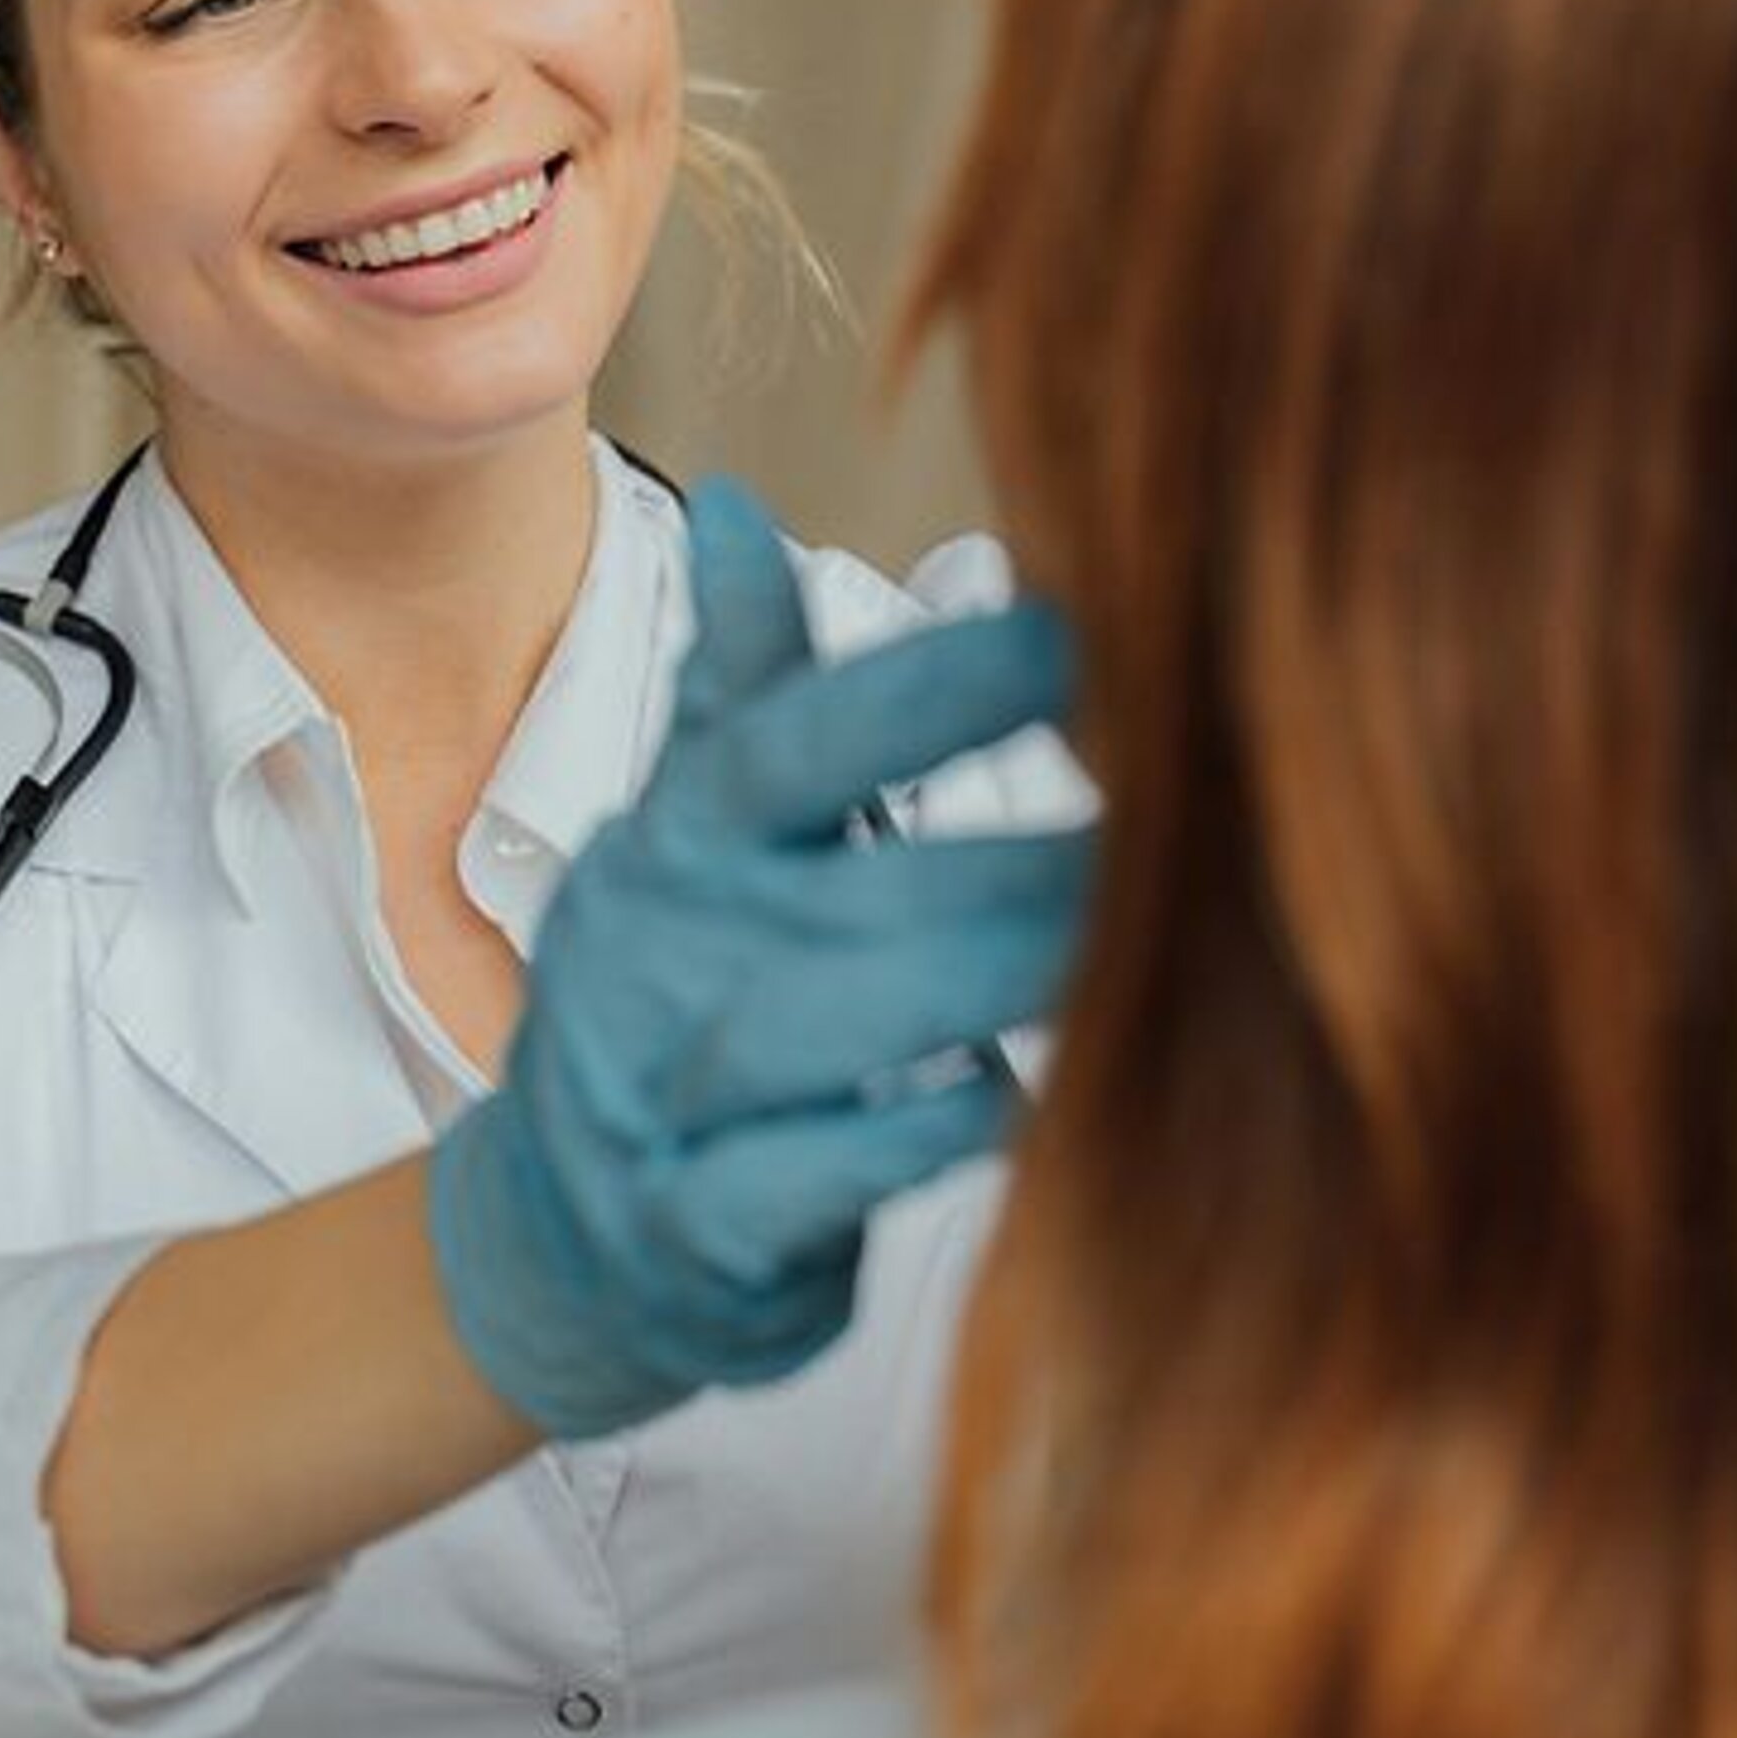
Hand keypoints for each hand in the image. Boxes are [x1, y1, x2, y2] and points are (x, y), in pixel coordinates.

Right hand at [427, 478, 1089, 1439]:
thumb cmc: (674, 1002)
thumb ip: (736, 684)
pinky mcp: (692, 1232)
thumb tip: (736, 503)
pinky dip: (906, 1142)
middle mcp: (658, 959)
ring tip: (1117, 955)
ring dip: (974, 987)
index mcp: (675, 848)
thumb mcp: (685, 835)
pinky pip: (802, 1181)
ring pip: (818, 1032)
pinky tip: (1014, 1102)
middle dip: (1011, 861)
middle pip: (839, 888)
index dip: (923, 688)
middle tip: (1177, 832)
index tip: (1073, 635)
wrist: (559, 1234)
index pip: (786, 743)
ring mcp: (660, 1100)